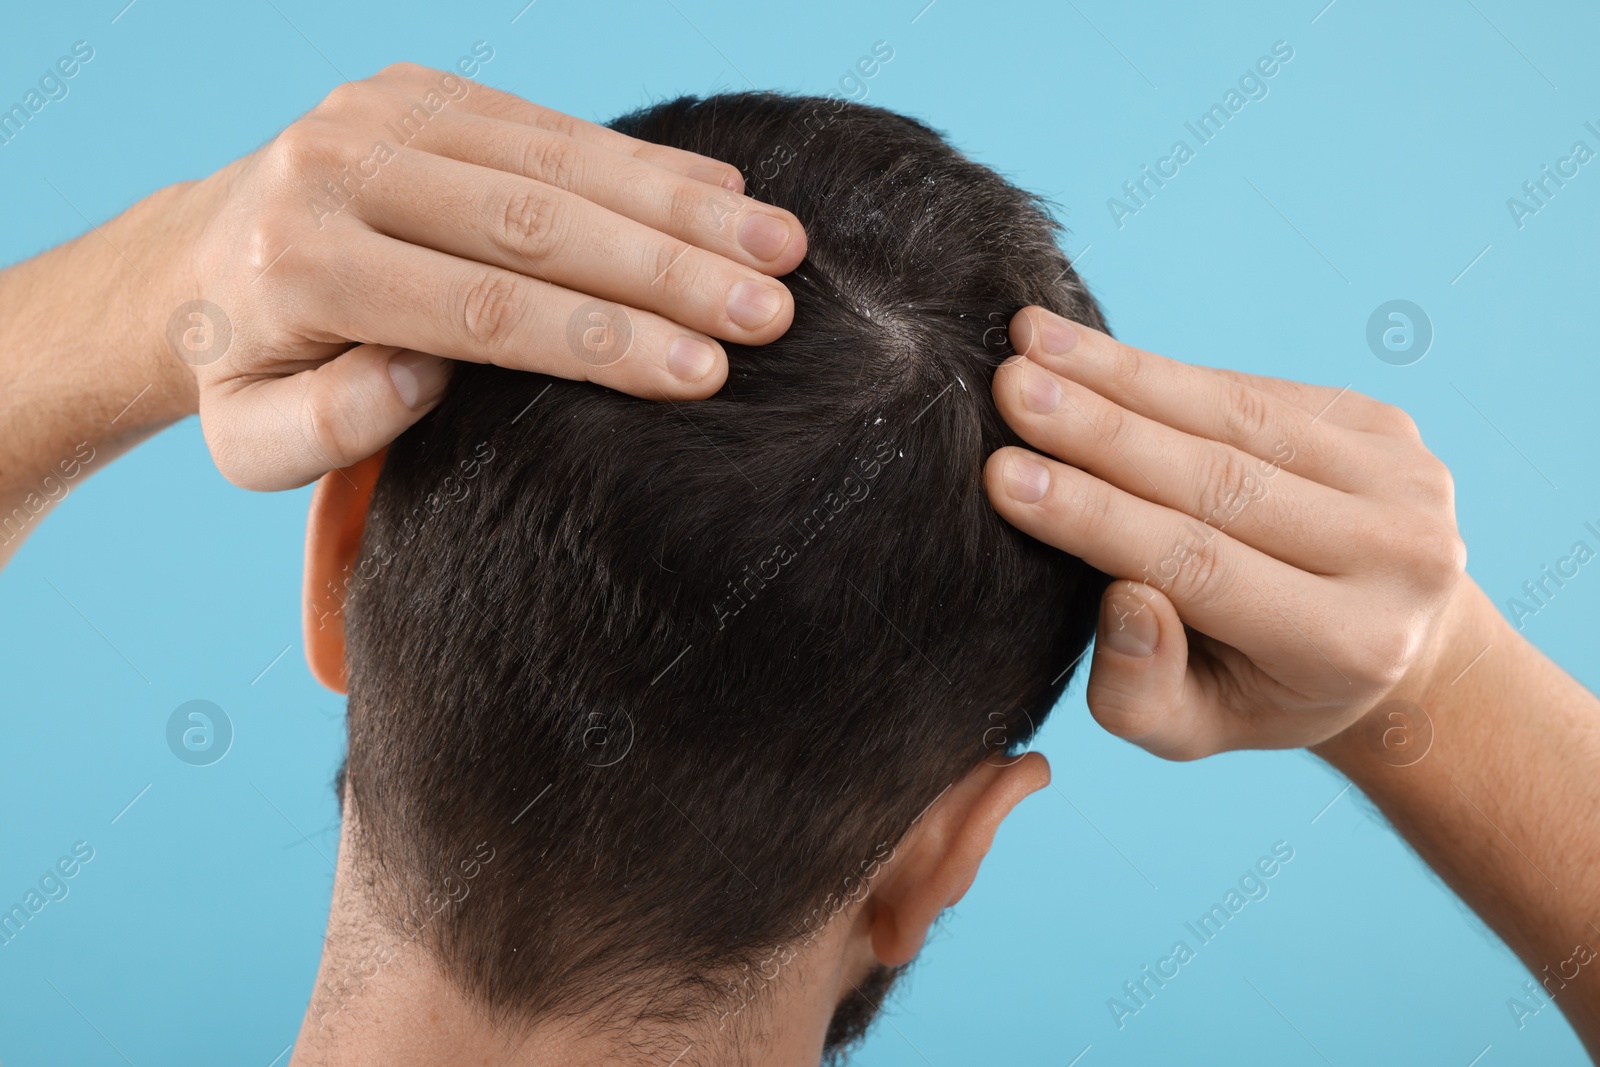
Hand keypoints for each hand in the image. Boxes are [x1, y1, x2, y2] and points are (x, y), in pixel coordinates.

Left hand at [163, 63, 805, 489]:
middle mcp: (337, 167)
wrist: (196, 263)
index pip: (482, 308)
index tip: (705, 374)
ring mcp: (383, 112)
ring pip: (560, 160)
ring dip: (682, 205)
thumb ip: (327, 426)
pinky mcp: (423, 88)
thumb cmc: (250, 374)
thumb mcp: (254, 443)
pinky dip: (645, 160)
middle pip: (536, 222)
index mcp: (298, 264)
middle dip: (669, 270)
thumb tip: (421, 378)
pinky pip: (552, 123)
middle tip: (774, 312)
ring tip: (783, 248)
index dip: (602, 341)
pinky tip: (729, 190)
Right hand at [984, 307, 1470, 760]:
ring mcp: (1405, 480)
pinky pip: (1253, 391)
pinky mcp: (1388, 425)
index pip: (1199, 565)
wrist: (1392, 640)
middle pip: (1219, 479)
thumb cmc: (1262, 691)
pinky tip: (1090, 353)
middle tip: (1010, 388)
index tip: (1004, 476)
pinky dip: (1164, 373)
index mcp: (1351, 643)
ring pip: (1237, 417)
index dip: (1096, 517)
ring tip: (1034, 342)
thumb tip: (1124, 599)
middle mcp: (1398, 556)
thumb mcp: (1192, 726)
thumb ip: (1144, 688)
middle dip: (1098, 429)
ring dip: (1122, 374)